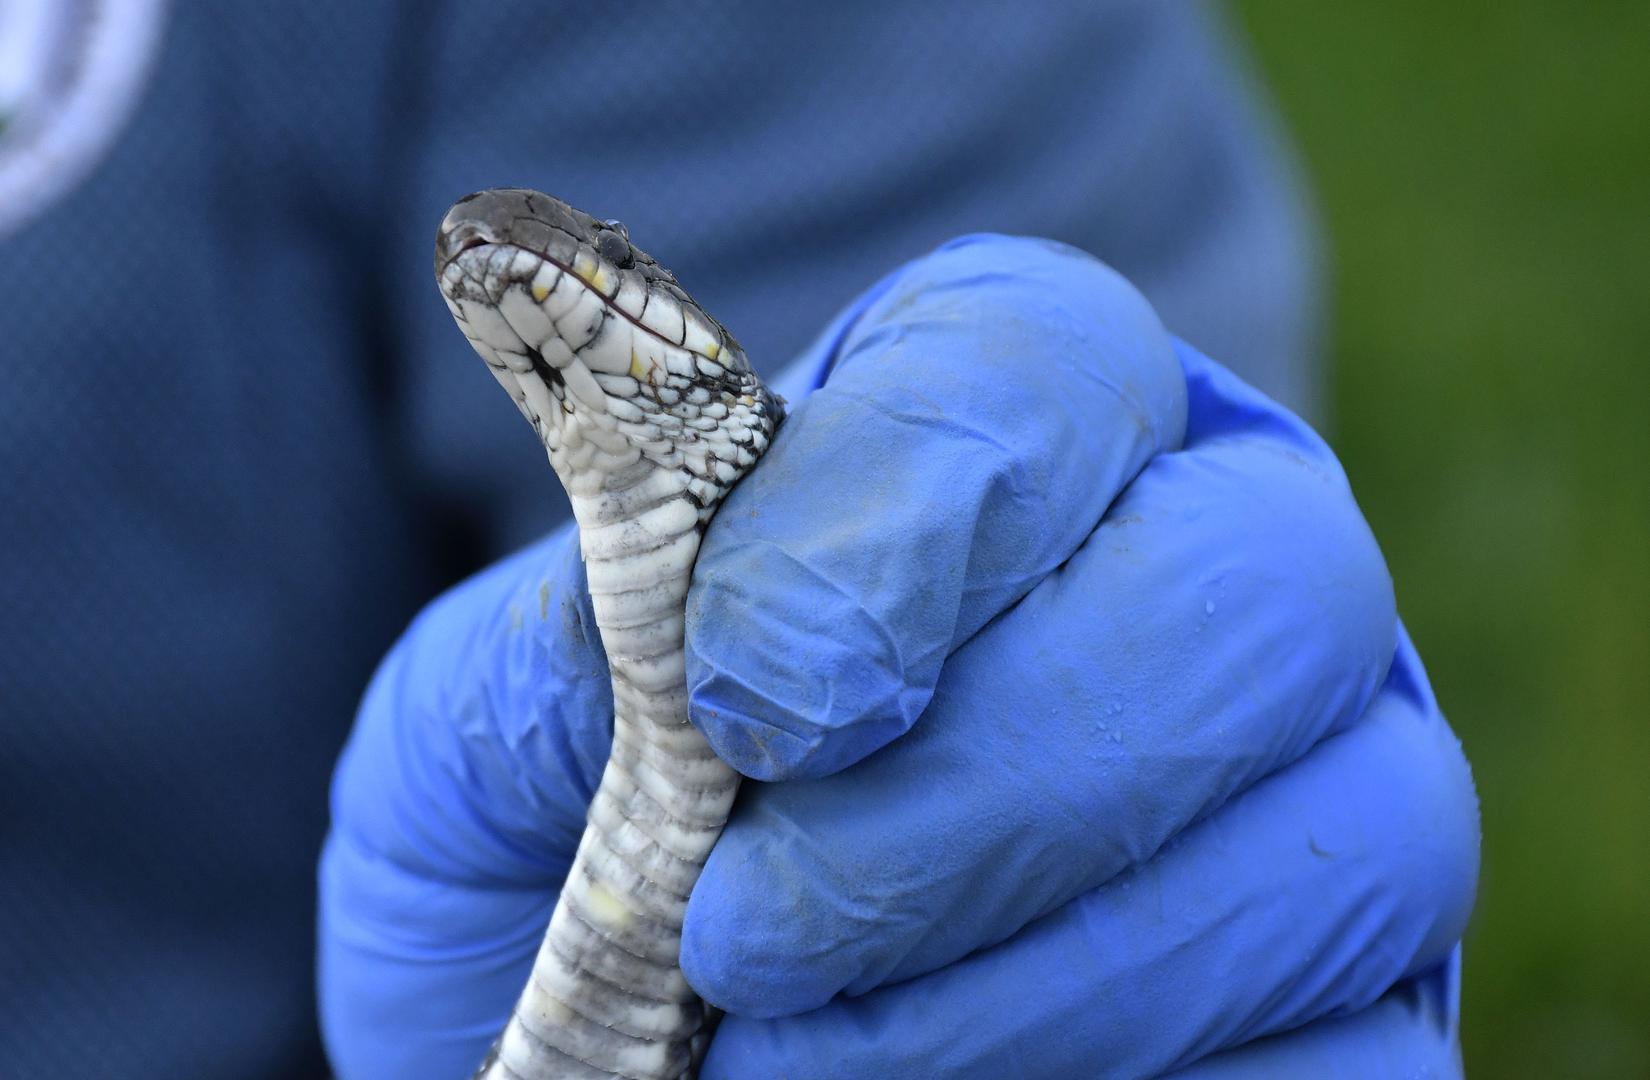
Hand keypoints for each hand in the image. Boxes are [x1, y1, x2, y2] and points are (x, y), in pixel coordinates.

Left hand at [319, 236, 1478, 1077]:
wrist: (634, 1025)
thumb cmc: (567, 845)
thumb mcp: (500, 734)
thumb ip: (569, 654)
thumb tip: (699, 632)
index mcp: (1018, 434)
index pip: (1048, 361)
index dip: (917, 504)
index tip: (745, 690)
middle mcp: (1221, 580)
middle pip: (1261, 584)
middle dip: (1001, 773)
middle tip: (747, 921)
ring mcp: (1330, 802)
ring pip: (1352, 837)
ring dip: (1052, 972)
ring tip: (784, 1056)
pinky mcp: (1362, 1015)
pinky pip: (1353, 1055)